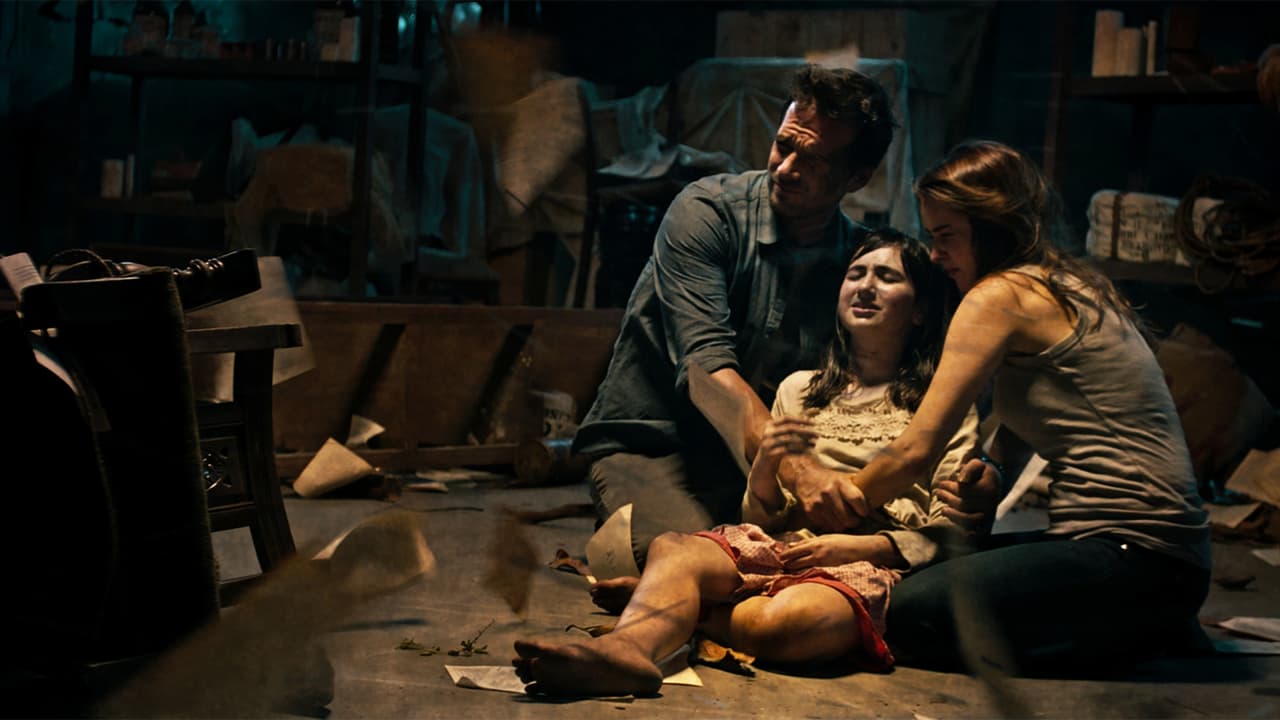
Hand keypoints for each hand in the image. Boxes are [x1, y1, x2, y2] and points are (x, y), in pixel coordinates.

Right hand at [756, 416, 817, 459]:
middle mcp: (768, 432)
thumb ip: (791, 430)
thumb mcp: (781, 436)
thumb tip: (811, 425)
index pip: (787, 418)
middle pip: (789, 428)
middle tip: (817, 435)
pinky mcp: (770, 454)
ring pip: (789, 440)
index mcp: (770, 424)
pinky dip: (798, 451)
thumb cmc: (776, 448)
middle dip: (805, 431)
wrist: (764, 464)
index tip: (814, 423)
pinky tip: (807, 452)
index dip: (801, 419)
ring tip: (814, 444)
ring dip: (804, 442)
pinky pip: (787, 451)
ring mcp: (768, 443)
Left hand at [778, 534, 893, 569]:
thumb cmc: (845, 543)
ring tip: (784, 570)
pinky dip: (803, 572)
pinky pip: (811, 570)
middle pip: (795, 554)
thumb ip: (814, 542)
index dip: (787, 551)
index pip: (797, 546)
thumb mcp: (828, 538)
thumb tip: (798, 545)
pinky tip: (798, 575)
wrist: (861, 548)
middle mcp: (816, 548)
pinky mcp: (827, 566)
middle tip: (777, 563)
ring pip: (801, 563)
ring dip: (792, 566)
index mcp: (817, 540)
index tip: (779, 555)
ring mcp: (821, 558)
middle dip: (785, 559)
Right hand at [784, 459, 868, 532]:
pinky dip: (832, 525)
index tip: (864, 512)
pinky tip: (833, 518)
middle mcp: (829, 493)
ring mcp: (818, 503)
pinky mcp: (811, 511)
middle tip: (855, 519)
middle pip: (848, 518)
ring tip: (845, 519)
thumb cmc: (831, 479)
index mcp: (840, 483)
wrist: (805, 477)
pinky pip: (827, 526)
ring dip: (844, 525)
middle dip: (855, 521)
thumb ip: (860, 487)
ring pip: (838, 525)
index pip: (857, 500)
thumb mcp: (846, 478)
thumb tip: (881, 495)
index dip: (863, 510)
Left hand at [936, 458, 1000, 534]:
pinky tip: (954, 524)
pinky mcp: (987, 523)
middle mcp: (991, 503)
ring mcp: (989, 515)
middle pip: (964, 505)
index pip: (964, 491)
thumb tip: (961, 481)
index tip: (941, 484)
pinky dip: (965, 531)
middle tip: (938, 493)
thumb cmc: (982, 472)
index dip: (950, 487)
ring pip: (969, 520)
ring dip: (953, 516)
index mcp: (988, 489)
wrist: (997, 483)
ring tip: (943, 510)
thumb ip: (969, 468)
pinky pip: (976, 532)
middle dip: (947, 498)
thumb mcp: (977, 463)